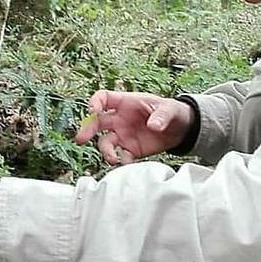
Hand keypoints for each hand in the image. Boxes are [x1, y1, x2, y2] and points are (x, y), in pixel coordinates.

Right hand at [74, 90, 193, 164]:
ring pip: (105, 142)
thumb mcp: (169, 109)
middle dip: (87, 130)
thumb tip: (153, 125)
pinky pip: (119, 155)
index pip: (103, 98)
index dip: (95, 102)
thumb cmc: (171, 112)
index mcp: (125, 103)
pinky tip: (127, 163)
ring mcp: (123, 135)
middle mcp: (119, 119)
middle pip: (97, 122)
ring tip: (112, 158)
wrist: (180, 129)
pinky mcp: (130, 149)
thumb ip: (162, 116)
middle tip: (81, 139)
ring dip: (105, 151)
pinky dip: (120, 161)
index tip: (93, 110)